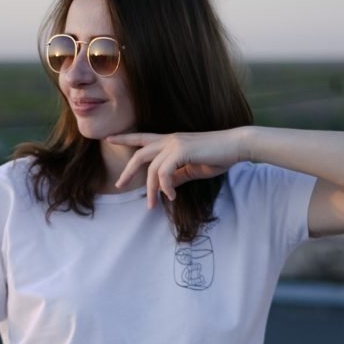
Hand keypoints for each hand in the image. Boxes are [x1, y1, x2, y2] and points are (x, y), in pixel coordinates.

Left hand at [108, 128, 246, 207]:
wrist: (235, 146)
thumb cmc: (217, 156)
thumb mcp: (192, 168)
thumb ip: (177, 175)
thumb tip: (166, 186)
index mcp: (171, 141)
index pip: (142, 138)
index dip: (125, 138)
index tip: (109, 138)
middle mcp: (169, 139)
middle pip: (140, 154)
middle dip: (128, 171)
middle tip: (119, 185)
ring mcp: (174, 144)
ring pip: (151, 168)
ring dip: (151, 189)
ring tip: (152, 205)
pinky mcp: (181, 151)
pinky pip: (164, 172)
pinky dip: (165, 187)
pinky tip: (171, 197)